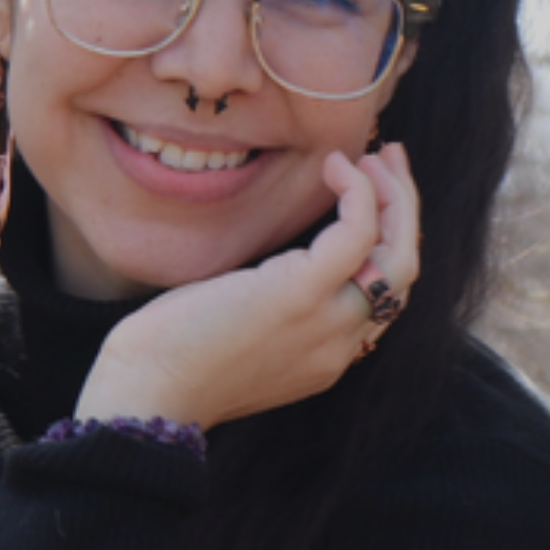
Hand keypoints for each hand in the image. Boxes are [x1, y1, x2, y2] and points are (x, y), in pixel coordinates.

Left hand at [76, 143, 419, 429]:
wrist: (145, 395)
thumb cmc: (165, 362)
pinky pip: (357, 233)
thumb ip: (261, 309)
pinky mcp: (299, 293)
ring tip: (376, 154)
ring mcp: (324, 322)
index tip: (372, 199)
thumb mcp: (230, 336)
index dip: (387, 242)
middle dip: (405, 211)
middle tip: (390, 162)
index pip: (382, 298)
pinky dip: (358, 191)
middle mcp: (337, 345)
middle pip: (401, 274)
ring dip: (395, 196)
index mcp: (322, 357)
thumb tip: (256, 269)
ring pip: (398, 255)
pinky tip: (335, 164)